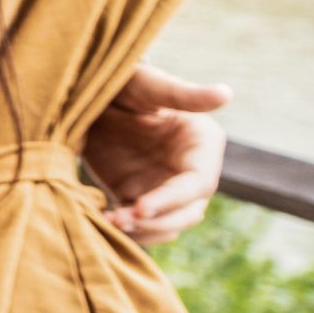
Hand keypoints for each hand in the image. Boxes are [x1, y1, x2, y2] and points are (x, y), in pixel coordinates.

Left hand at [83, 63, 229, 247]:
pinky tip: (100, 220)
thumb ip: (183, 94)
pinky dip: (128, 230)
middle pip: (188, 212)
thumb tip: (225, 93)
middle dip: (157, 222)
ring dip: (143, 231)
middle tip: (118, 221)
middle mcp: (190, 170)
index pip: (197, 183)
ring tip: (108, 222)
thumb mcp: (148, 84)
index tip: (139, 207)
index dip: (171, 199)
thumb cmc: (123, 80)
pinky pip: (143, 225)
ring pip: (167, 224)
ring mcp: (165, 186)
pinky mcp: (139, 195)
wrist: (87, 92)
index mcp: (202, 144)